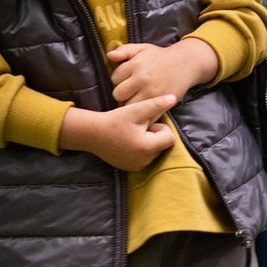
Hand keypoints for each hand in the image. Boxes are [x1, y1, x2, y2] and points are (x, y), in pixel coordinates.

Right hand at [59, 95, 176, 170]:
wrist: (92, 133)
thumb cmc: (114, 120)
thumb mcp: (136, 110)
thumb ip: (156, 105)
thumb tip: (174, 98)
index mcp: (148, 148)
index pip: (170, 138)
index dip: (161, 128)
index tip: (146, 122)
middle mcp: (145, 161)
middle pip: (162, 145)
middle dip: (155, 135)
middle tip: (139, 127)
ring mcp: (137, 167)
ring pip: (154, 152)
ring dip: (149, 142)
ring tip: (133, 133)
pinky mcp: (131, 168)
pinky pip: (145, 158)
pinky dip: (141, 149)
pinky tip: (128, 141)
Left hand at [107, 39, 218, 104]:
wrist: (185, 64)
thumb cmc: (160, 57)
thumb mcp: (142, 48)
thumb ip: (125, 50)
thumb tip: (109, 56)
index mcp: (136, 65)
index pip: (115, 78)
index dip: (119, 79)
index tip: (127, 79)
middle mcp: (142, 79)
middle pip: (118, 94)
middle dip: (122, 93)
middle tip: (131, 90)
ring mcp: (151, 93)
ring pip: (128, 106)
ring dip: (130, 104)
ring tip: (137, 98)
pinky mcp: (160, 104)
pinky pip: (143, 115)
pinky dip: (142, 115)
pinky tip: (144, 108)